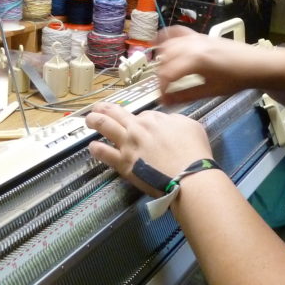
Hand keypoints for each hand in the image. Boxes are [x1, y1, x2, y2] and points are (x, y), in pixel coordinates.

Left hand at [85, 102, 213, 194]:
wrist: (189, 176)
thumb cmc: (195, 153)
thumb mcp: (192, 126)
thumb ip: (177, 121)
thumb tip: (169, 121)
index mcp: (155, 119)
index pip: (142, 114)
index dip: (139, 119)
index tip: (138, 123)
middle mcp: (138, 128)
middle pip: (117, 113)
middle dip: (106, 109)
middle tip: (99, 108)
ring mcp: (128, 145)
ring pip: (106, 127)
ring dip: (95, 121)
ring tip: (89, 119)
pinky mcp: (123, 164)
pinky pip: (105, 154)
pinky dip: (96, 149)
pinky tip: (92, 147)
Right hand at [153, 26, 259, 103]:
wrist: (255, 64)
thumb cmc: (236, 79)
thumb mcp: (210, 91)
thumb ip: (185, 95)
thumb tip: (166, 102)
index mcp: (195, 60)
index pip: (167, 74)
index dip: (161, 89)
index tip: (162, 99)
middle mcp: (191, 45)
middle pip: (165, 59)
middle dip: (161, 76)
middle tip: (165, 90)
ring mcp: (195, 37)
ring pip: (168, 45)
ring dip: (162, 59)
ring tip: (165, 74)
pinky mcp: (199, 35)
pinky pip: (177, 32)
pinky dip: (166, 37)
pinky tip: (161, 44)